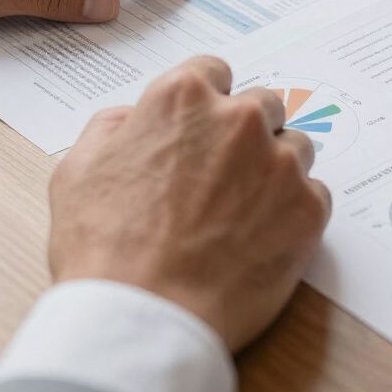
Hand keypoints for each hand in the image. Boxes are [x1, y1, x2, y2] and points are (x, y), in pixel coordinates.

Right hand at [48, 56, 330, 350]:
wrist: (144, 319)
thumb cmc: (105, 249)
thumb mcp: (77, 170)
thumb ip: (112, 127)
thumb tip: (134, 117)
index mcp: (184, 98)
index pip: (214, 72)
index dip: (207, 102)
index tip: (204, 127)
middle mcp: (239, 118)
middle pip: (261, 106)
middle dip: (246, 133)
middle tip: (223, 176)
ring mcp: (279, 162)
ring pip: (294, 146)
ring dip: (275, 168)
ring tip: (243, 212)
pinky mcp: (308, 207)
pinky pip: (314, 194)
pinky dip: (293, 211)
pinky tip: (262, 237)